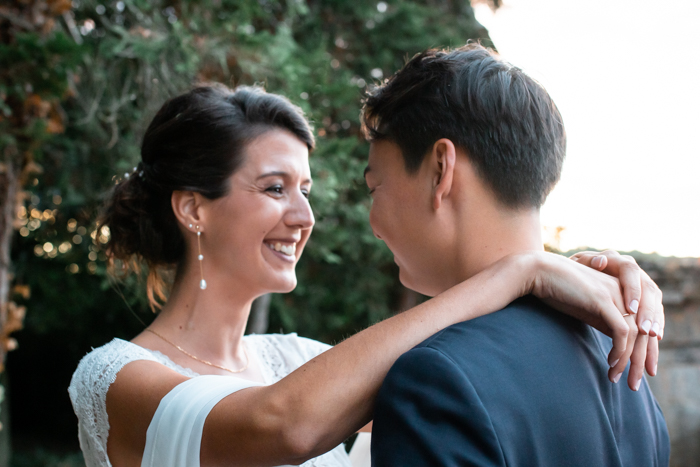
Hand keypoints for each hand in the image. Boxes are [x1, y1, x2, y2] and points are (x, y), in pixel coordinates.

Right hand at [570, 250, 662, 389]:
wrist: (539, 272)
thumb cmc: (559, 290)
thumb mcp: (587, 308)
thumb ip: (605, 320)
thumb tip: (618, 344)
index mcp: (624, 292)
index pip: (644, 326)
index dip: (645, 352)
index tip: (638, 373)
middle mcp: (625, 291)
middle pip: (644, 332)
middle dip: (640, 361)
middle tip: (633, 385)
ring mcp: (615, 294)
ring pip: (636, 334)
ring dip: (629, 360)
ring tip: (616, 377)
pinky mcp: (602, 300)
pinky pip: (621, 331)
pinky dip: (620, 350)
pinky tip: (611, 363)